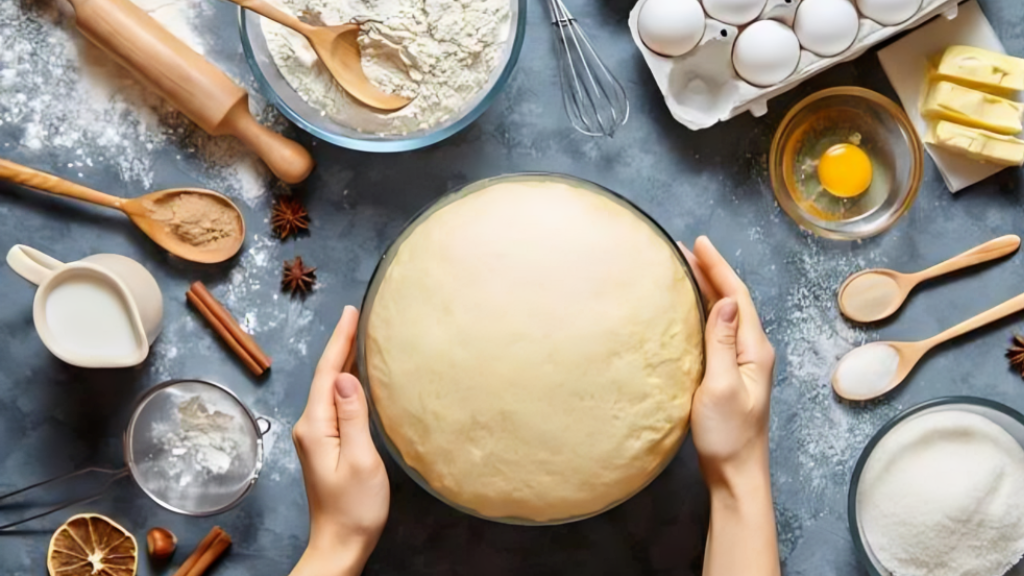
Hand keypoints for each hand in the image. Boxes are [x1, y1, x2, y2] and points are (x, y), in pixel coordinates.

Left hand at [289, 306, 389, 575]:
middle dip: (340, 344)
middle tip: (355, 314)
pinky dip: (343, 382)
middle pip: (325, 376)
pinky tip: (354, 376)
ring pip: (328, 388)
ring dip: (342, 361)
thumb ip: (353, 415)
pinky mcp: (324, 444)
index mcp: (316, 426)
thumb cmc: (355, 508)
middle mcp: (310, 426)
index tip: (350, 312)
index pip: (328, 373)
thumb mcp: (361, 459)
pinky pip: (333, 403)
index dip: (340, 340)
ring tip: (357, 335)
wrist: (340, 544)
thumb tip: (346, 377)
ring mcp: (315, 436)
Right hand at [681, 236, 774, 485]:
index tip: (698, 243)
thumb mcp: (721, 387)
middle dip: (712, 271)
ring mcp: (744, 363)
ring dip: (709, 288)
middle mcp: (753, 351)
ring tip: (687, 268)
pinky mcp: (731, 373)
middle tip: (686, 249)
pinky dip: (706, 310)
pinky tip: (692, 308)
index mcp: (755, 349)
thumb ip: (722, 342)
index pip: (738, 296)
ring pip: (727, 313)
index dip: (718, 267)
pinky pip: (720, 330)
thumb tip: (727, 301)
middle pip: (734, 300)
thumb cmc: (727, 437)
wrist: (736, 474)